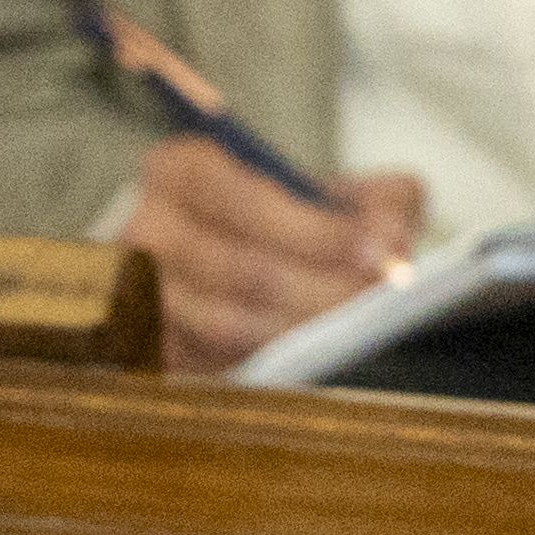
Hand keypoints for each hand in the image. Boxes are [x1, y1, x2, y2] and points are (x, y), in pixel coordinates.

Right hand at [130, 136, 424, 374]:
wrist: (239, 264)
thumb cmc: (287, 226)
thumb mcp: (337, 194)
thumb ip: (380, 202)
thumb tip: (394, 242)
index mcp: (185, 170)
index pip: (246, 199)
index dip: (317, 231)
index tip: (378, 254)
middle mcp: (149, 228)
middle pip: (239, 268)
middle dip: (320, 288)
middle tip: (376, 300)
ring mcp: (140, 294)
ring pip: (223, 324)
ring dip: (297, 331)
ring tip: (354, 332)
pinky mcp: (150, 349)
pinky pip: (208, 365)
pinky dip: (265, 363)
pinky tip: (312, 359)